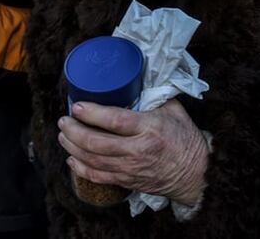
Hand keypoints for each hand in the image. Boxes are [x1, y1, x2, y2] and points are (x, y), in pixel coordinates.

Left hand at [58, 98, 208, 205]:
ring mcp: (131, 168)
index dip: (92, 113)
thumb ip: (155, 95)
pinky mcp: (128, 181)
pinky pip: (99, 177)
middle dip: (74, 131)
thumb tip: (136, 78)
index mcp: (149, 129)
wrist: (196, 173)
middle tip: (64, 120)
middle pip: (97, 143)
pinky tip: (71, 159)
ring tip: (63, 135)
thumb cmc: (185, 138)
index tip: (77, 106)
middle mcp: (137, 150)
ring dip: (73, 148)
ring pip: (93, 160)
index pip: (115, 121)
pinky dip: (81, 169)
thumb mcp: (174, 110)